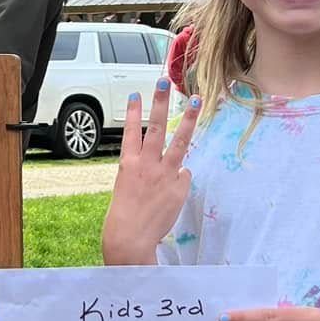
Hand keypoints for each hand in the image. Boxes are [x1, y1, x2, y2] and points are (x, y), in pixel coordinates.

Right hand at [102, 80, 199, 264]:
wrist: (130, 239)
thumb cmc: (125, 217)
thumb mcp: (127, 189)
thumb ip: (146, 173)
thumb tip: (175, 166)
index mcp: (128, 165)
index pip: (131, 132)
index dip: (135, 112)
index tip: (138, 94)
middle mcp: (146, 165)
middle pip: (155, 127)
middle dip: (160, 102)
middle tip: (164, 81)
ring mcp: (164, 174)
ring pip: (179, 141)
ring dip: (187, 118)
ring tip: (194, 100)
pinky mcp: (178, 187)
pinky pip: (184, 176)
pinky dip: (181, 179)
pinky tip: (172, 191)